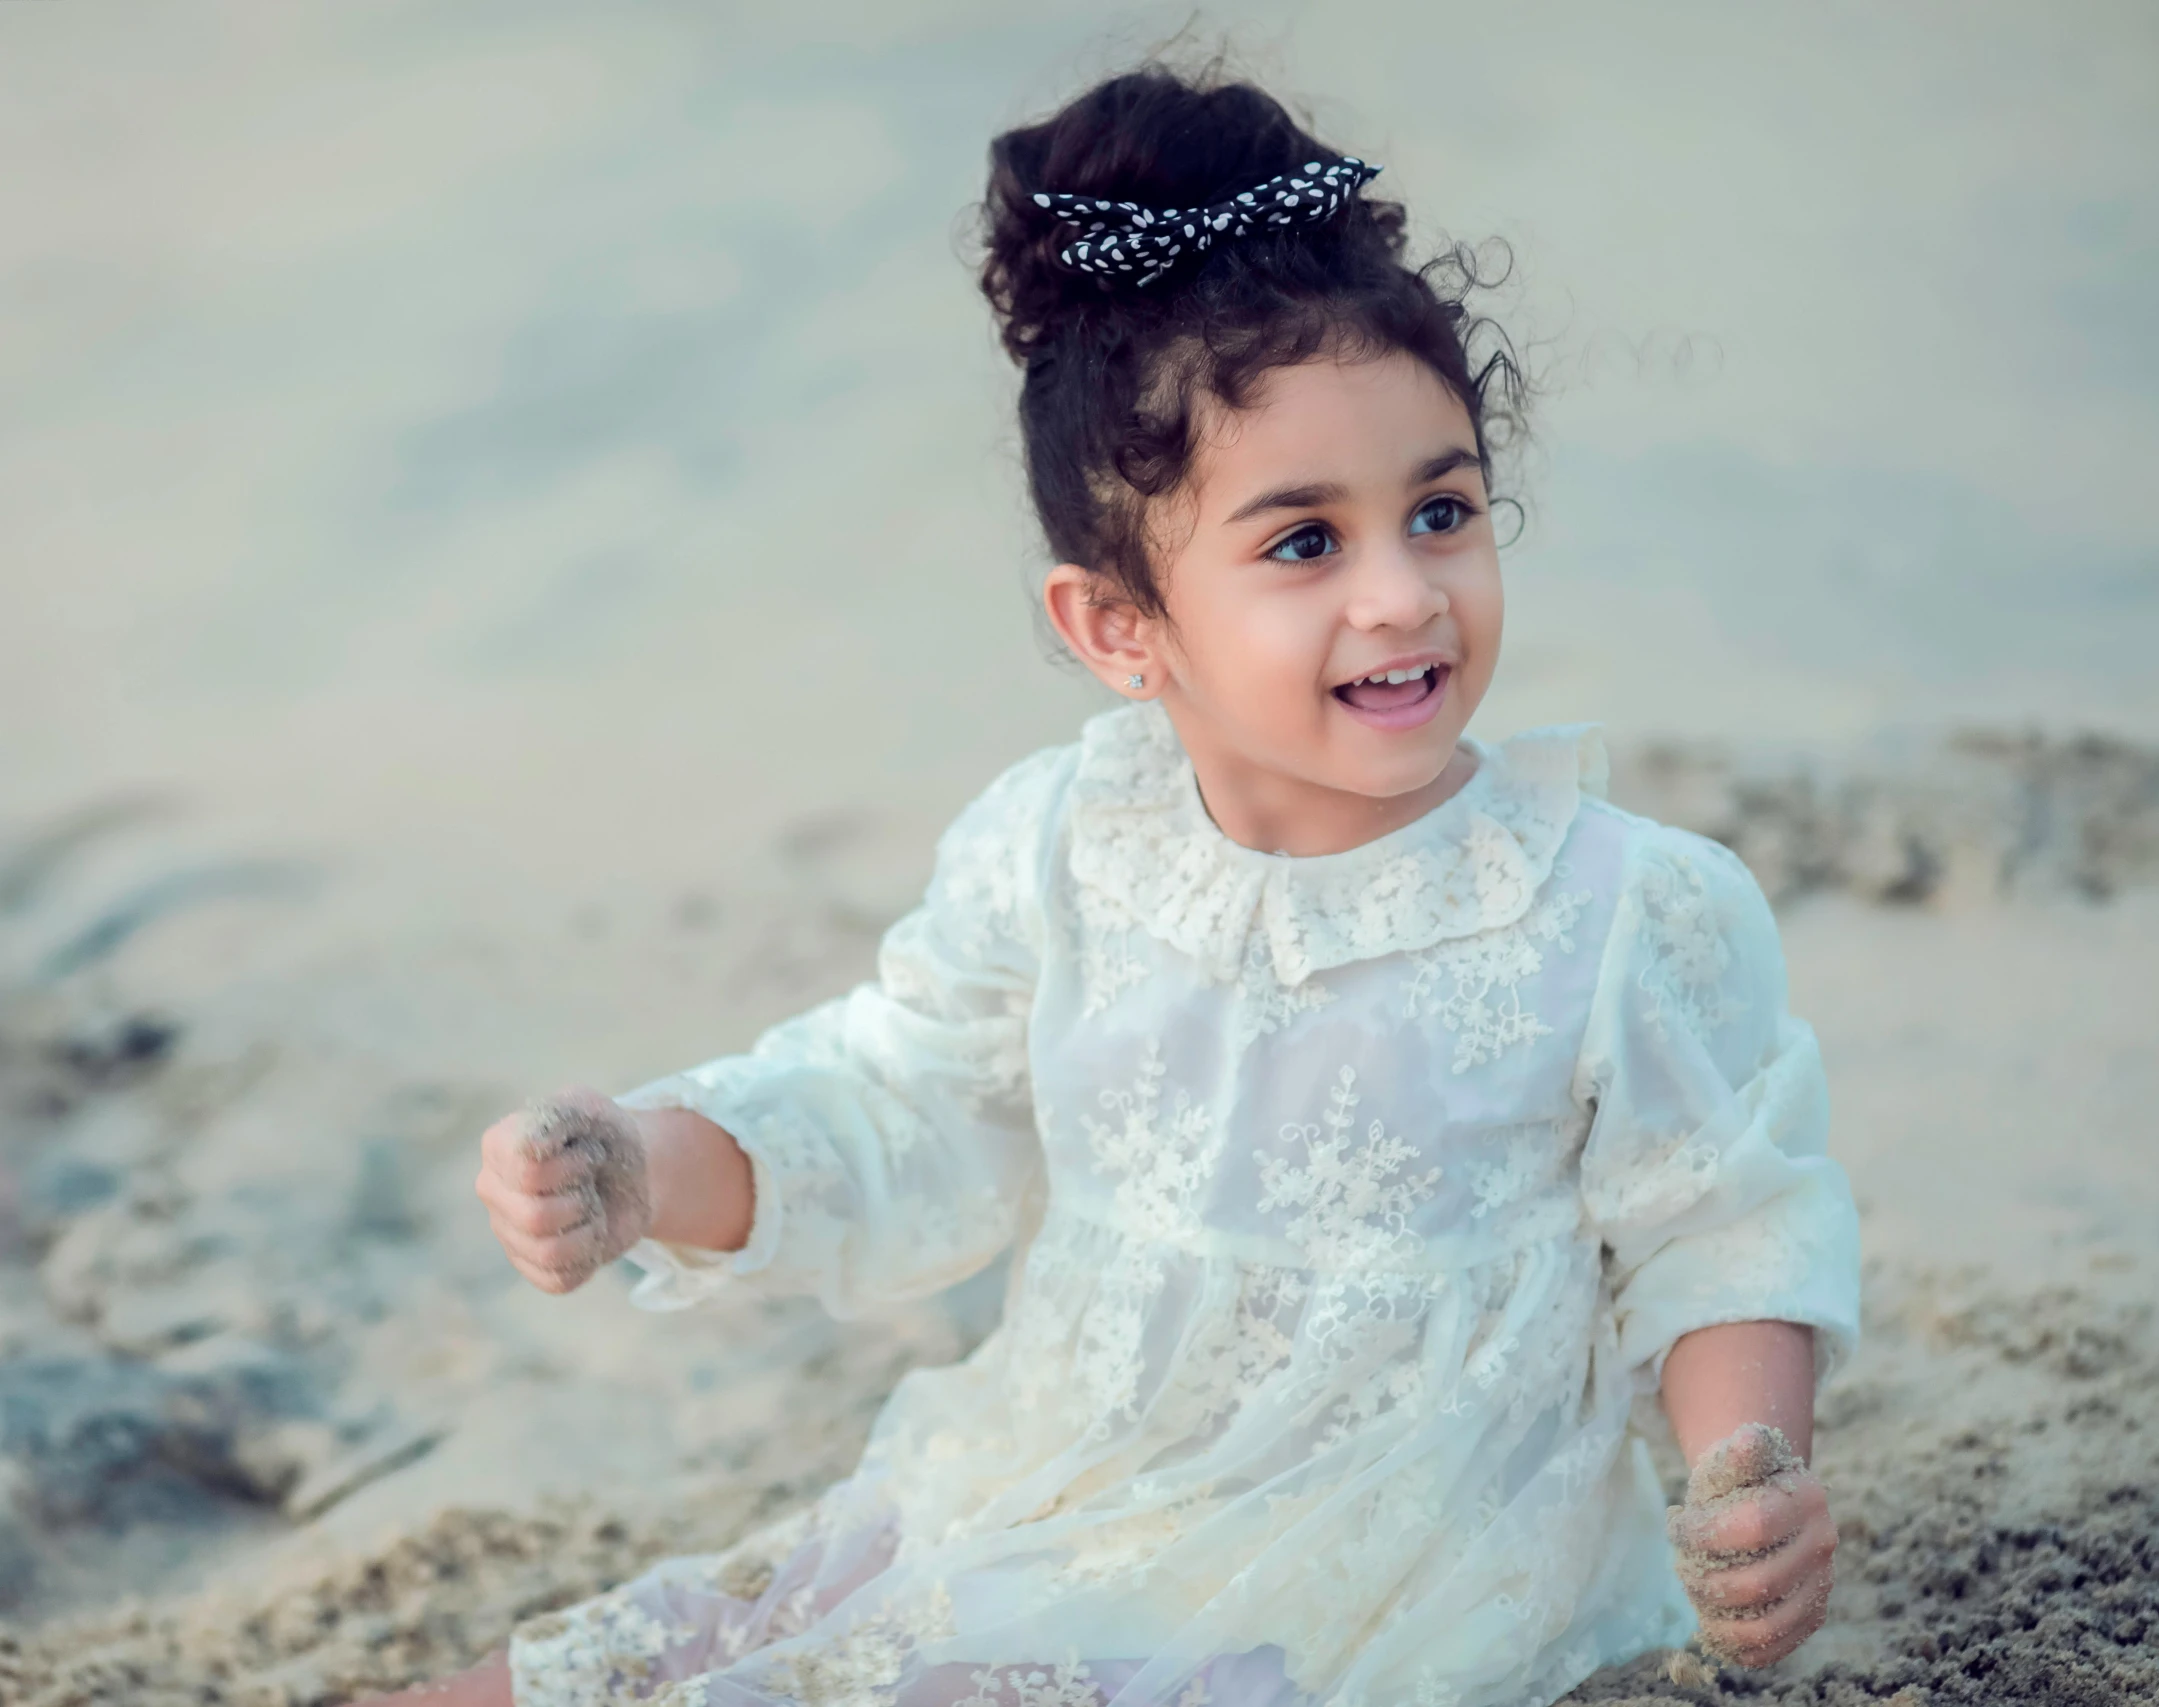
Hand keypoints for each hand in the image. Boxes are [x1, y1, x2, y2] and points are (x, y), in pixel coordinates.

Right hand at [474, 1087, 654, 1294]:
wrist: (638, 1169)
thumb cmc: (605, 1135)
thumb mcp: (589, 1108)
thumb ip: (558, 1115)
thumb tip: (529, 1149)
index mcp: (498, 1147)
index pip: (529, 1174)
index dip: (574, 1165)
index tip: (587, 1149)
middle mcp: (492, 1190)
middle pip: (535, 1217)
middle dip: (582, 1198)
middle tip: (590, 1181)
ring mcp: (508, 1231)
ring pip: (547, 1251)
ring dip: (588, 1229)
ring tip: (590, 1207)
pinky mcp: (531, 1266)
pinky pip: (560, 1279)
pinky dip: (589, 1257)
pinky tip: (589, 1234)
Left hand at [1668, 1422, 1836, 1668]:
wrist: (1762, 1500)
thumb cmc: (1736, 1481)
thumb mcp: (1730, 1460)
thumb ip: (1737, 1453)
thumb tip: (1747, 1438)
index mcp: (1807, 1497)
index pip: (1754, 1526)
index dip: (1703, 1532)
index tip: (1675, 1524)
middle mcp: (1823, 1543)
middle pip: (1758, 1582)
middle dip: (1704, 1577)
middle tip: (1680, 1563)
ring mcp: (1822, 1584)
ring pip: (1768, 1623)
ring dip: (1716, 1614)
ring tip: (1695, 1591)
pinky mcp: (1811, 1615)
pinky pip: (1776, 1647)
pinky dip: (1737, 1644)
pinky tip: (1711, 1623)